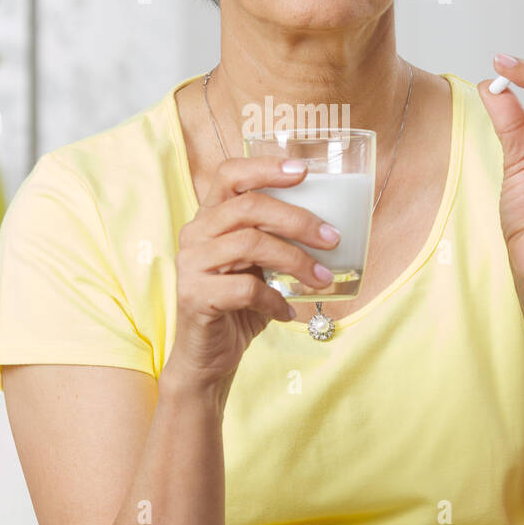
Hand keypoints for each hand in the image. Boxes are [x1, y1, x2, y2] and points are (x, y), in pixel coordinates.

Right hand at [165, 156, 339, 394]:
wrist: (208, 357)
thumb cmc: (238, 306)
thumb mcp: (259, 266)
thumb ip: (277, 241)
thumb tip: (330, 229)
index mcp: (209, 217)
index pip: (229, 174)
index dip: (265, 167)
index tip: (303, 171)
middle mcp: (195, 234)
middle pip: (248, 207)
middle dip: (298, 220)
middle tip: (332, 238)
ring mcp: (191, 264)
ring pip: (250, 243)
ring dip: (295, 260)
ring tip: (322, 279)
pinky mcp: (195, 296)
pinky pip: (245, 288)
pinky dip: (275, 299)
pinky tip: (287, 312)